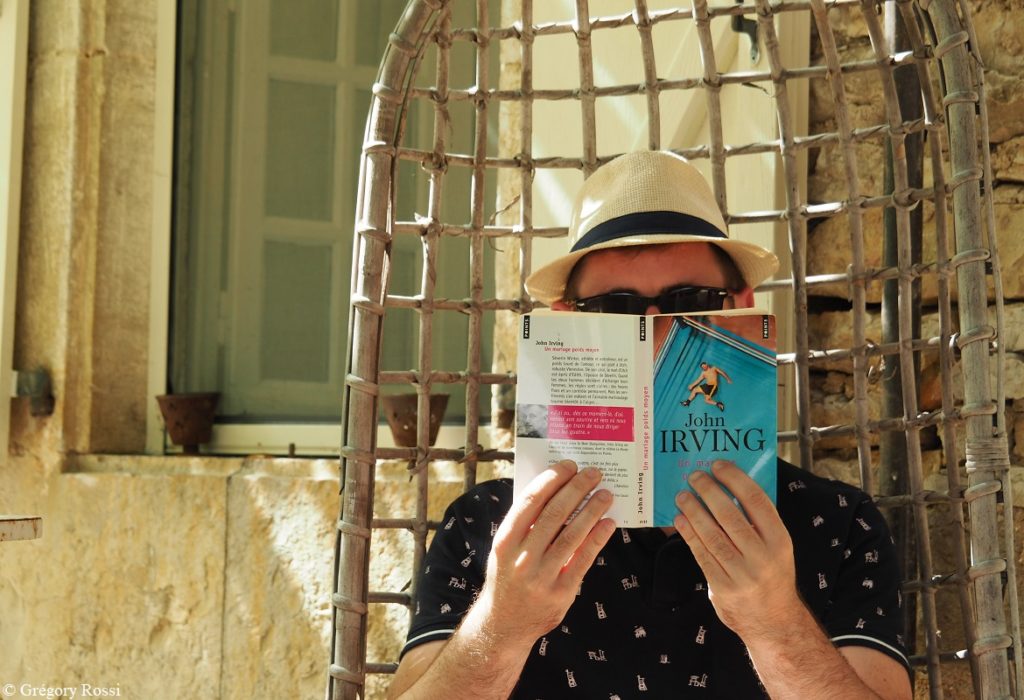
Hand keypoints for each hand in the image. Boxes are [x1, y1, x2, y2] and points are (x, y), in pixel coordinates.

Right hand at [479, 461, 615, 645]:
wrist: (505, 623)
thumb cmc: (508, 576)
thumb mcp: (506, 549)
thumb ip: (525, 524)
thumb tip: (555, 489)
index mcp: (505, 540)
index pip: (530, 501)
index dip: (551, 479)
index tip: (568, 465)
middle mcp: (521, 557)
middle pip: (554, 514)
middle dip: (577, 489)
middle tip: (594, 473)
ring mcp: (542, 576)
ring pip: (572, 534)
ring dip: (592, 510)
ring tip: (605, 494)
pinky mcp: (561, 592)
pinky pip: (584, 559)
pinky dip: (598, 538)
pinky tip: (608, 523)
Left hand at [674, 460, 801, 639]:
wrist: (773, 621)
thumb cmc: (771, 574)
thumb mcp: (776, 548)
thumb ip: (757, 522)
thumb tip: (728, 486)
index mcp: (780, 541)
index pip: (757, 501)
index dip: (735, 479)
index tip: (718, 465)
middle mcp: (762, 557)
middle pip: (730, 516)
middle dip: (709, 492)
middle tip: (694, 476)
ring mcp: (742, 574)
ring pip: (712, 535)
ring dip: (694, 511)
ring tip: (682, 495)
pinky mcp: (723, 588)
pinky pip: (702, 554)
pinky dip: (689, 534)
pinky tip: (680, 519)